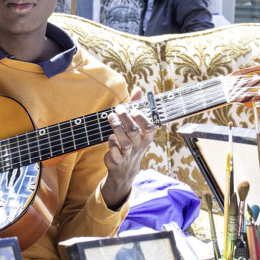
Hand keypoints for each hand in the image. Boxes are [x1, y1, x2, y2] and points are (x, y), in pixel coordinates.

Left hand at [101, 88, 155, 209]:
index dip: (141, 118)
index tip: (133, 109)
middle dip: (125, 118)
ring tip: (110, 117)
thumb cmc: (131, 142)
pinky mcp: (117, 161)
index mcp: (146, 138)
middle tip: (118, 109)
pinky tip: (109, 137)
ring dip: (116, 128)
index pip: (149, 127)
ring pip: (124, 142)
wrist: (124, 169)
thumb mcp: (137, 127)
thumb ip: (137, 108)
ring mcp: (128, 155)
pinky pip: (115, 153)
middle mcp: (138, 146)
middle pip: (133, 131)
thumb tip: (138, 89)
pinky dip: (111, 144)